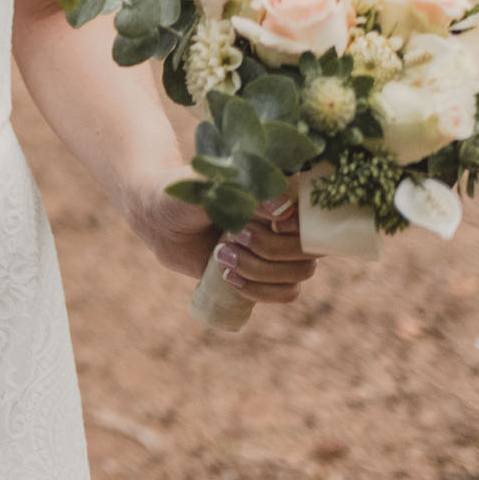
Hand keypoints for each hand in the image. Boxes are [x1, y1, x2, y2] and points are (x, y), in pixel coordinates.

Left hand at [127, 182, 319, 305]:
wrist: (158, 219)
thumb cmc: (182, 192)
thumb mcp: (204, 185)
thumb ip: (240, 191)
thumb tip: (283, 209)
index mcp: (284, 192)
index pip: (319, 216)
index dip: (299, 226)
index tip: (269, 220)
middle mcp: (289, 222)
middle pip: (310, 252)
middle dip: (269, 249)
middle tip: (232, 235)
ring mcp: (279, 251)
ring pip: (298, 276)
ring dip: (260, 271)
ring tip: (221, 255)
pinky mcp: (265, 275)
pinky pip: (285, 293)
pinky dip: (258, 290)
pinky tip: (227, 276)